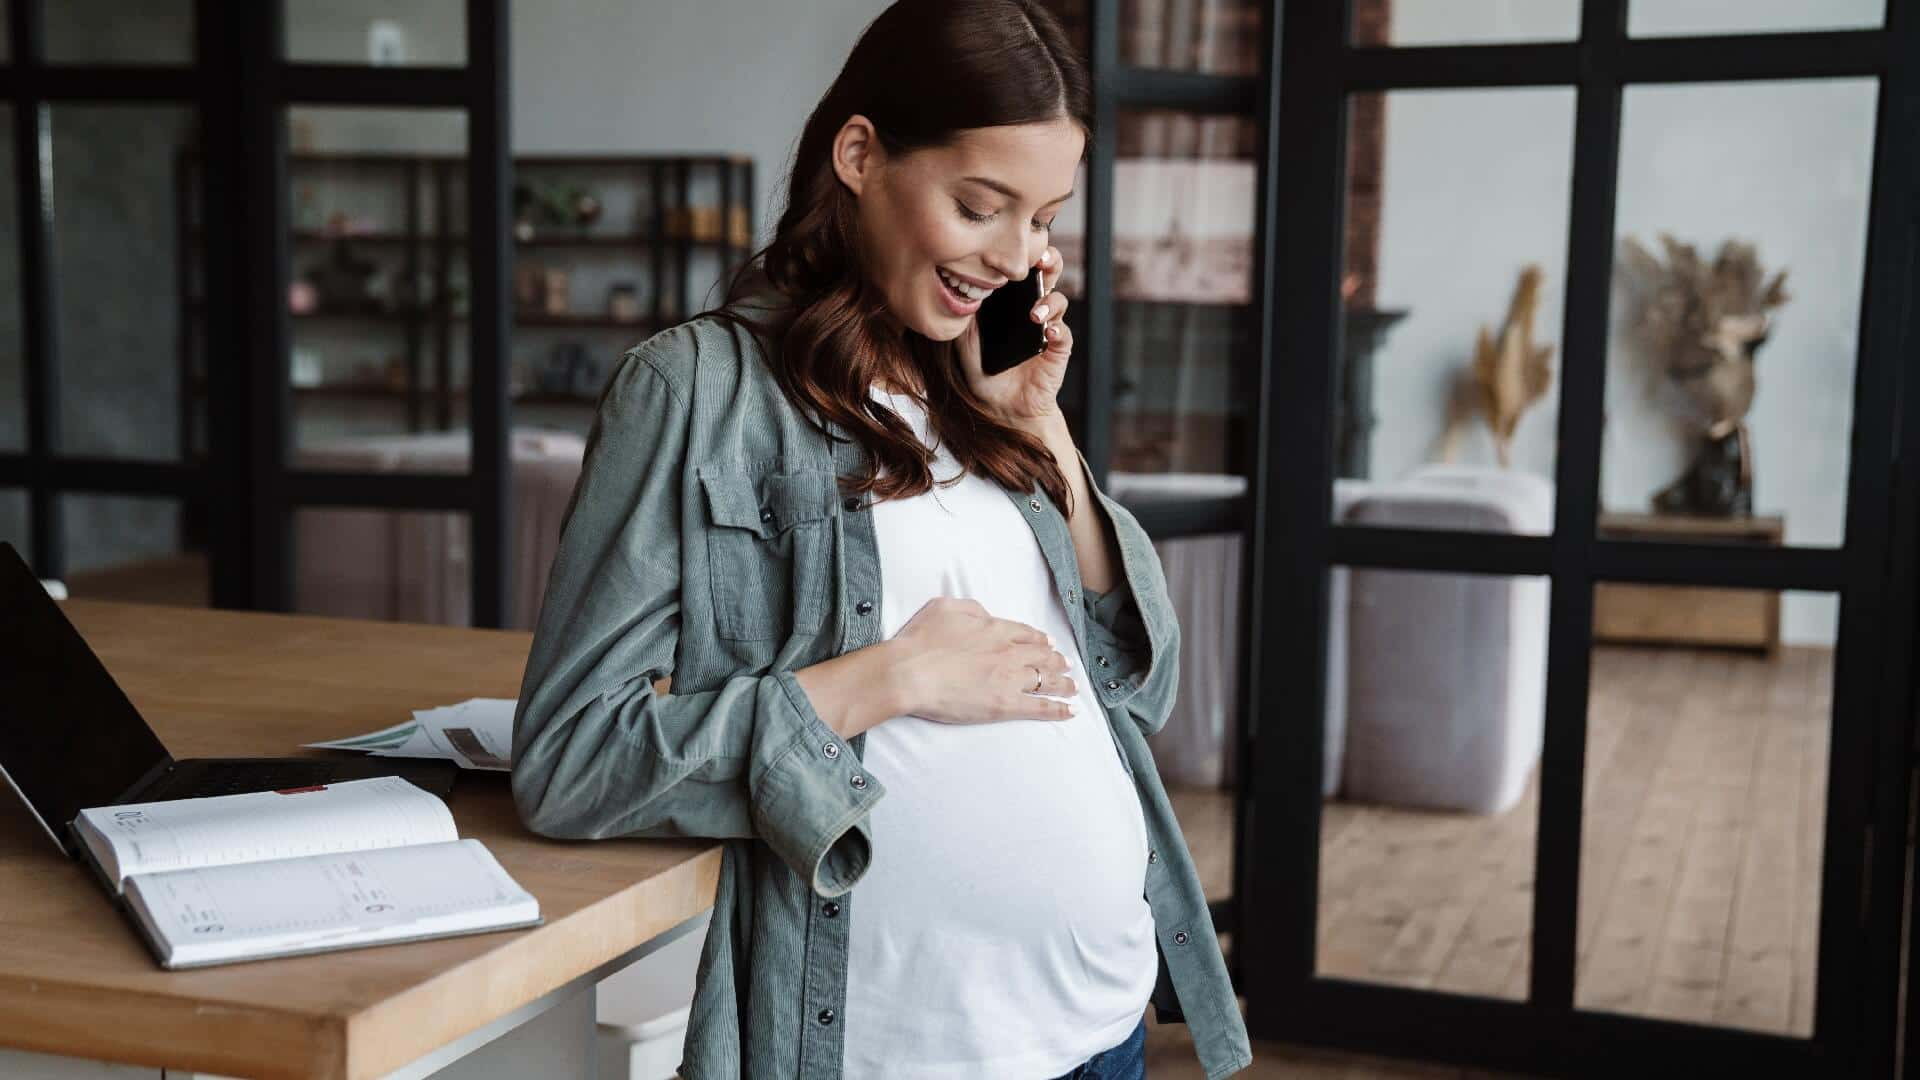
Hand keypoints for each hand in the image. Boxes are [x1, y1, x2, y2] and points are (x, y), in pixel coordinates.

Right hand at [889, 597, 1076, 725]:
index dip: (1040, 639)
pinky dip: (1059, 709)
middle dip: (1057, 660)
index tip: (1048, 643)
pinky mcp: (1006, 704)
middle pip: (1042, 656)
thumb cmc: (921, 641)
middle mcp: (1008, 652)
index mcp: (995, 628)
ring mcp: (1010, 679)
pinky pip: (1041, 706)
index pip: (1026, 634)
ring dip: (1064, 682)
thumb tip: (987, 615)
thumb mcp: (945, 607)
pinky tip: (1071, 710)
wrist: (910, 673)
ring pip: (1047, 679)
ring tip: (1074, 686)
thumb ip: (971, 608)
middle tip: (1065, 664)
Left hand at [958, 244, 1072, 429]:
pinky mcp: (1058, 349)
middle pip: (1049, 275)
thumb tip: (954, 299)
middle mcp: (1034, 310)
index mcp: (1012, 305)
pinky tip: (1049, 333)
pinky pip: (1064, 334)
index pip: (1020, 273)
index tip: (1011, 250)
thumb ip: (964, 326)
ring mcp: (1047, 328)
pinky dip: (1059, 330)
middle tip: (1040, 260)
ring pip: (1060, 300)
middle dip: (1049, 261)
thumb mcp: (967, 350)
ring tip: (1035, 313)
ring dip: (1049, 302)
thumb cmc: (987, 377)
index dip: (1020, 257)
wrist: (1005, 409)